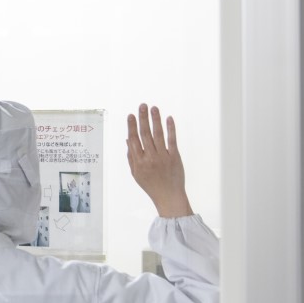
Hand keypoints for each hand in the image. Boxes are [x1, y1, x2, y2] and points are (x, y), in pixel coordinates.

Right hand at [126, 103, 193, 218]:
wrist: (168, 196)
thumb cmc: (151, 185)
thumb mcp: (136, 173)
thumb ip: (131, 156)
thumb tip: (128, 139)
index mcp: (139, 162)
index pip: (134, 140)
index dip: (132, 127)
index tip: (131, 115)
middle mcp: (150, 158)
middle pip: (145, 134)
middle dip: (143, 118)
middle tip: (142, 106)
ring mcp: (163, 157)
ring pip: (158, 135)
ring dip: (156, 120)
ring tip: (154, 108)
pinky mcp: (174, 157)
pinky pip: (172, 140)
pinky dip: (170, 129)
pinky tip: (168, 118)